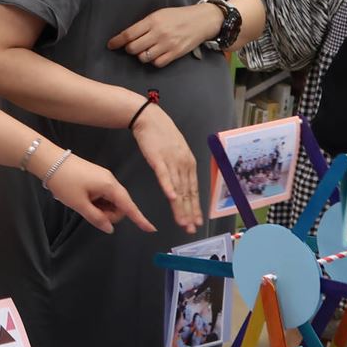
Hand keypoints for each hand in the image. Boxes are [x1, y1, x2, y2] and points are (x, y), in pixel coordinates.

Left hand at [42, 153, 155, 234]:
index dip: (139, 219)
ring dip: (102, 209)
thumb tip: (110, 228)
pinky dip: (97, 202)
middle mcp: (110, 181)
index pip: (129, 206)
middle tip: (90, 214)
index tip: (151, 229)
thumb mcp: (79, 204)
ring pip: (110, 201)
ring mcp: (103, 178)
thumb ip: (96, 218)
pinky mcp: (96, 177)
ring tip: (84, 205)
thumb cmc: (65, 182)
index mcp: (109, 186)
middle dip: (110, 215)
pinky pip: (103, 195)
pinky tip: (84, 200)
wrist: (50, 161)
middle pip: (120, 205)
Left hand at [107, 4, 222, 67]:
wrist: (201, 20)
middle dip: (129, 49)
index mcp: (152, 20)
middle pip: (133, 48)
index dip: (117, 41)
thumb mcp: (159, 14)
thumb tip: (128, 36)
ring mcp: (168, 44)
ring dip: (141, 56)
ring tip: (145, 50)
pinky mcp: (176, 53)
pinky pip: (157, 63)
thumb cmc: (178, 16)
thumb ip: (144, 25)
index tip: (111, 45)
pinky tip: (155, 55)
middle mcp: (159, 33)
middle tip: (132, 47)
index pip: (128, 34)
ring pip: (144, 57)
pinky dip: (154, 61)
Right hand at [130, 104, 202, 232]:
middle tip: (191, 228)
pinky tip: (171, 198)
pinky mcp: (158, 158)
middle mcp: (184, 164)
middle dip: (189, 213)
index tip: (197, 222)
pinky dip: (168, 187)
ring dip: (180, 207)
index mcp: (189, 164)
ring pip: (177, 188)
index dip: (195, 207)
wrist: (149, 118)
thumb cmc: (162, 135)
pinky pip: (164, 176)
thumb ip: (180, 168)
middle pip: (187, 193)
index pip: (193, 190)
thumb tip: (181, 184)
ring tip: (182, 222)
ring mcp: (172, 161)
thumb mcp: (176, 152)